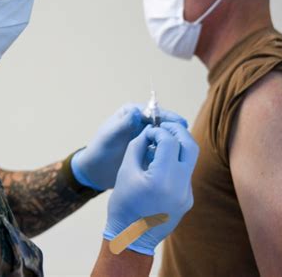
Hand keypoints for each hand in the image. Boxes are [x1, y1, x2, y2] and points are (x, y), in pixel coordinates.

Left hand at [71, 104, 187, 190]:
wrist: (95, 170)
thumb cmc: (99, 150)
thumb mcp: (110, 136)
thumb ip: (122, 124)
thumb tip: (136, 112)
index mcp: (132, 113)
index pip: (154, 111)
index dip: (169, 118)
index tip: (180, 124)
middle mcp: (141, 122)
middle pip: (163, 123)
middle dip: (175, 130)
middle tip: (186, 138)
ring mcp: (146, 137)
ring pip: (165, 137)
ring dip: (174, 143)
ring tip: (184, 150)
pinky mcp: (148, 150)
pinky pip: (162, 149)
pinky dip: (169, 153)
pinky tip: (176, 160)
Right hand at [104, 122, 198, 255]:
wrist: (131, 238)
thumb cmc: (123, 205)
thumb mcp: (125, 171)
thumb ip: (138, 146)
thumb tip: (149, 132)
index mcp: (162, 179)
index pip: (169, 141)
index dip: (159, 131)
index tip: (149, 131)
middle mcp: (180, 186)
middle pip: (190, 146)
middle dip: (177, 131)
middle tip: (163, 127)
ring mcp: (187, 194)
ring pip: (190, 160)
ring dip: (178, 146)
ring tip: (161, 143)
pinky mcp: (187, 200)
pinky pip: (185, 174)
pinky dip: (175, 162)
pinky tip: (160, 163)